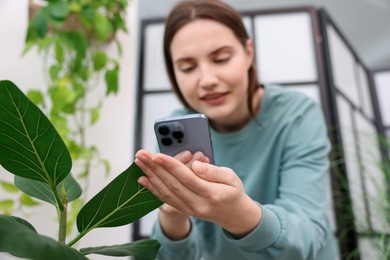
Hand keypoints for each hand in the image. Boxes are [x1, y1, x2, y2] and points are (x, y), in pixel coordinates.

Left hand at [135, 149, 261, 237]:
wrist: (233, 215)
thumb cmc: (232, 191)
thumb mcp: (231, 177)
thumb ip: (213, 171)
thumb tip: (196, 165)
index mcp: (211, 194)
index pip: (187, 178)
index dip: (171, 166)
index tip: (157, 155)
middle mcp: (197, 204)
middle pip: (172, 184)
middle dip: (154, 168)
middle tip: (142, 154)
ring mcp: (189, 209)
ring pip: (165, 191)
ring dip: (150, 175)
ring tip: (139, 162)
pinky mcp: (183, 210)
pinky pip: (165, 199)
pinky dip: (152, 188)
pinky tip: (142, 179)